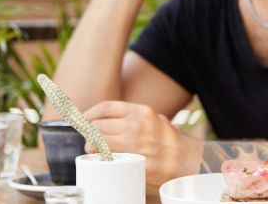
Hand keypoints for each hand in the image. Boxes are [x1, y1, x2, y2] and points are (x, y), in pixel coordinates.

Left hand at [84, 101, 201, 186]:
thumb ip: (137, 117)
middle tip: (88, 137)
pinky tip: (100, 158)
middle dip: (89, 132)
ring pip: (96, 142)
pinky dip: (98, 157)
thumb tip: (113, 118)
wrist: (185, 160)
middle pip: (98, 125)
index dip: (90, 113)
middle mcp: (135, 125)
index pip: (106, 108)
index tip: (83, 119)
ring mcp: (132, 144)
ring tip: (93, 149)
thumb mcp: (156, 119)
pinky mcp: (130, 160)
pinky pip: (104, 157)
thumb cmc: (171, 141)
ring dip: (90, 146)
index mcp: (141, 112)